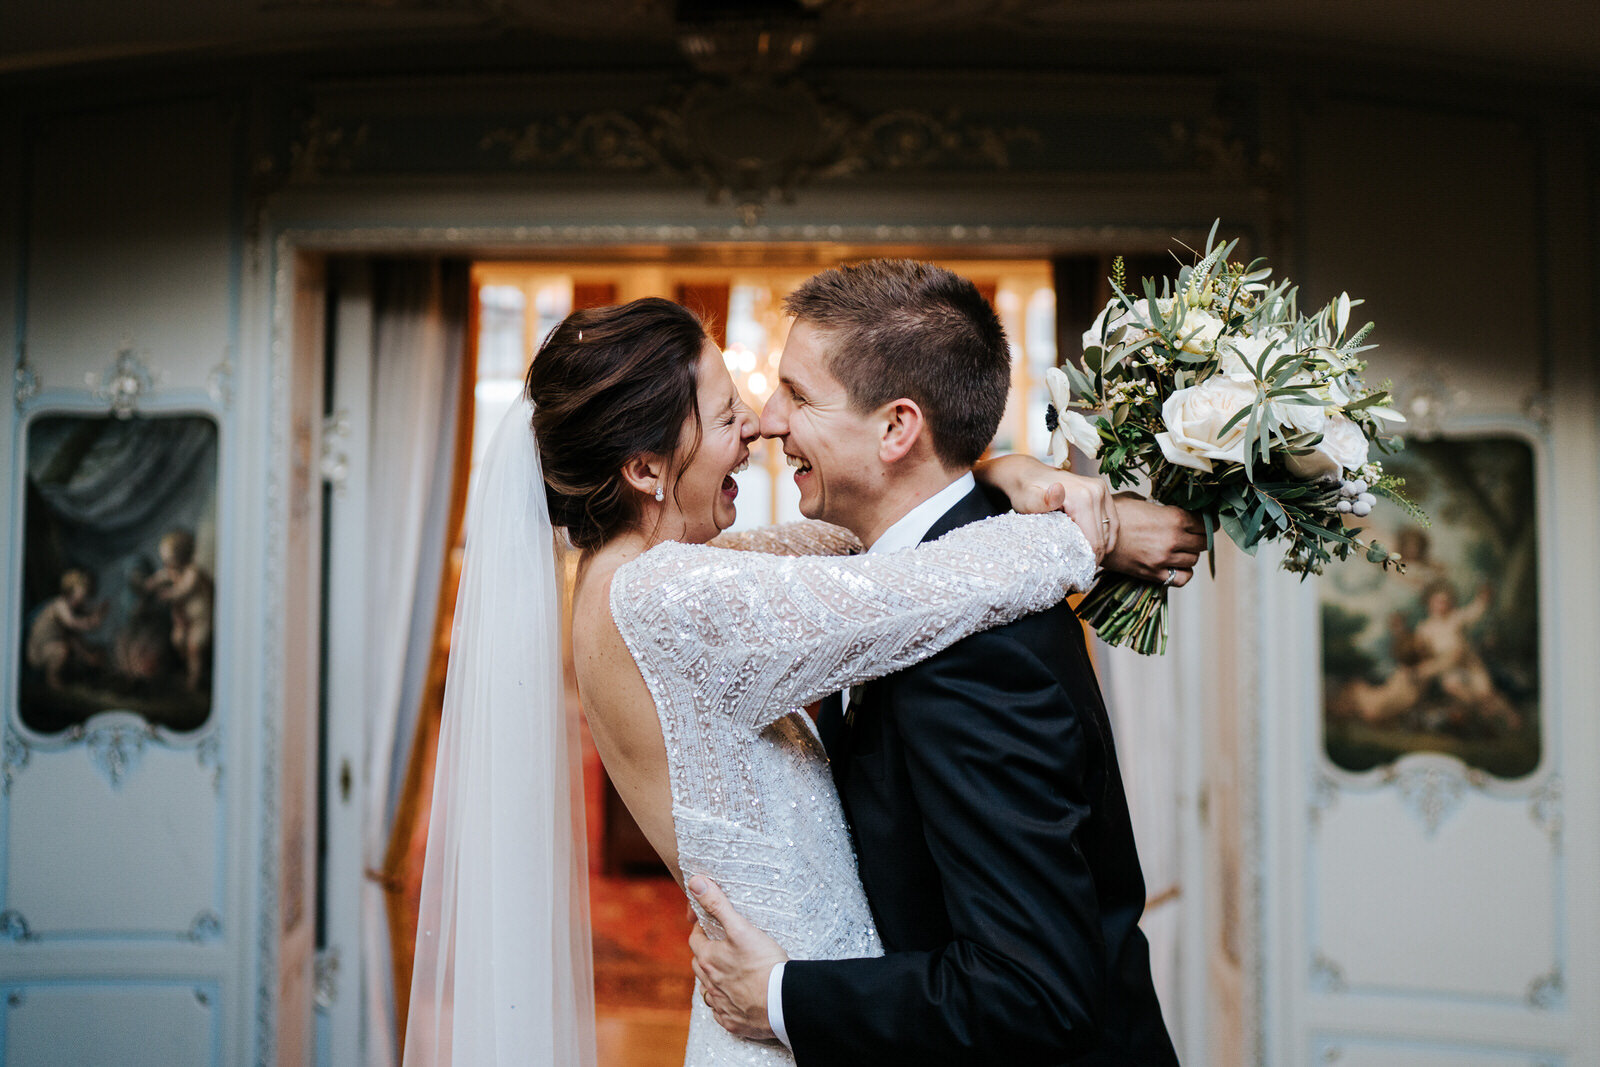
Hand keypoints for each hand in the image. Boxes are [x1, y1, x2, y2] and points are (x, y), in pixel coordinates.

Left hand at [686, 875, 787, 1040]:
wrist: (781, 1001)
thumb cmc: (763, 963)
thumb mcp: (741, 927)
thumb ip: (717, 904)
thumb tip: (695, 882)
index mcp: (709, 959)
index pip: (695, 940)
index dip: (701, 929)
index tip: (709, 924)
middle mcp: (710, 983)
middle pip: (699, 965)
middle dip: (705, 954)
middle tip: (718, 946)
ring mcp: (721, 1004)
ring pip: (708, 990)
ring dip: (712, 980)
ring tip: (725, 973)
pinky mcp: (733, 1021)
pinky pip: (721, 1012)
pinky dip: (724, 1005)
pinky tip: (734, 999)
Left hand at [974, 454, 1115, 561]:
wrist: (1028, 474)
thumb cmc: (1025, 492)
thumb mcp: (1028, 500)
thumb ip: (1041, 501)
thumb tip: (1058, 493)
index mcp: (1083, 497)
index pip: (1093, 540)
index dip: (1087, 561)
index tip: (1077, 575)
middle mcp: (1096, 491)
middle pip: (1103, 536)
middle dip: (1094, 557)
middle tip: (1082, 573)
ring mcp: (1101, 489)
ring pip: (1110, 530)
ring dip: (1102, 548)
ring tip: (1088, 563)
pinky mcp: (1103, 491)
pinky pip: (1112, 520)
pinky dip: (1106, 537)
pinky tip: (1097, 549)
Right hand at [1102, 494, 1204, 586]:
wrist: (1092, 535)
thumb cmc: (1113, 514)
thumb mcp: (1139, 501)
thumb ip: (1160, 507)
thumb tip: (1168, 508)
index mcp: (1174, 517)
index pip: (1204, 523)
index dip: (1205, 522)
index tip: (1202, 522)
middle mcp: (1174, 539)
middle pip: (1203, 542)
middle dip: (1199, 538)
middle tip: (1191, 535)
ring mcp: (1165, 558)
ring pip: (1193, 559)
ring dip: (1189, 554)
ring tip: (1179, 549)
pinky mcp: (1154, 573)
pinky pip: (1182, 578)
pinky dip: (1182, 573)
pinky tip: (1175, 565)